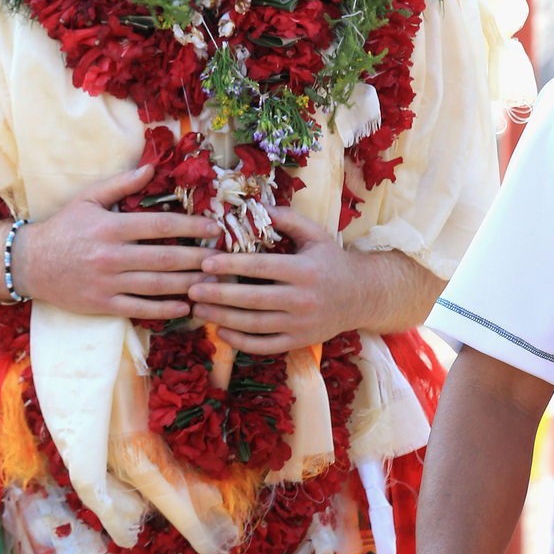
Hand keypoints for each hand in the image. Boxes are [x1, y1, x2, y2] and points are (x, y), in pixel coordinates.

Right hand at [17, 165, 220, 320]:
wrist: (29, 264)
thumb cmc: (62, 228)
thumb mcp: (88, 199)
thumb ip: (121, 184)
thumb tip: (152, 168)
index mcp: (111, 227)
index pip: (160, 226)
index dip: (191, 227)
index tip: (213, 228)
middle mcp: (112, 256)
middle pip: (165, 258)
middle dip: (198, 258)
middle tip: (223, 258)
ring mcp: (108, 283)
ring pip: (157, 286)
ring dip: (189, 284)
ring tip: (213, 281)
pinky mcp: (103, 305)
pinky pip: (140, 309)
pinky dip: (166, 309)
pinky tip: (186, 306)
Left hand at [185, 206, 365, 353]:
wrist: (361, 296)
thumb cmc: (331, 260)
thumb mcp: (315, 234)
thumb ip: (286, 218)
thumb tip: (253, 206)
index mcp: (305, 271)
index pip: (261, 268)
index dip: (231, 266)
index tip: (205, 262)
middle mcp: (303, 300)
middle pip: (252, 300)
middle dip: (218, 295)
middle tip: (191, 289)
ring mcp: (300, 325)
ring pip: (254, 325)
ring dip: (222, 319)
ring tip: (198, 310)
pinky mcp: (298, 342)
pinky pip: (264, 346)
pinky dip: (240, 342)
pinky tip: (220, 332)